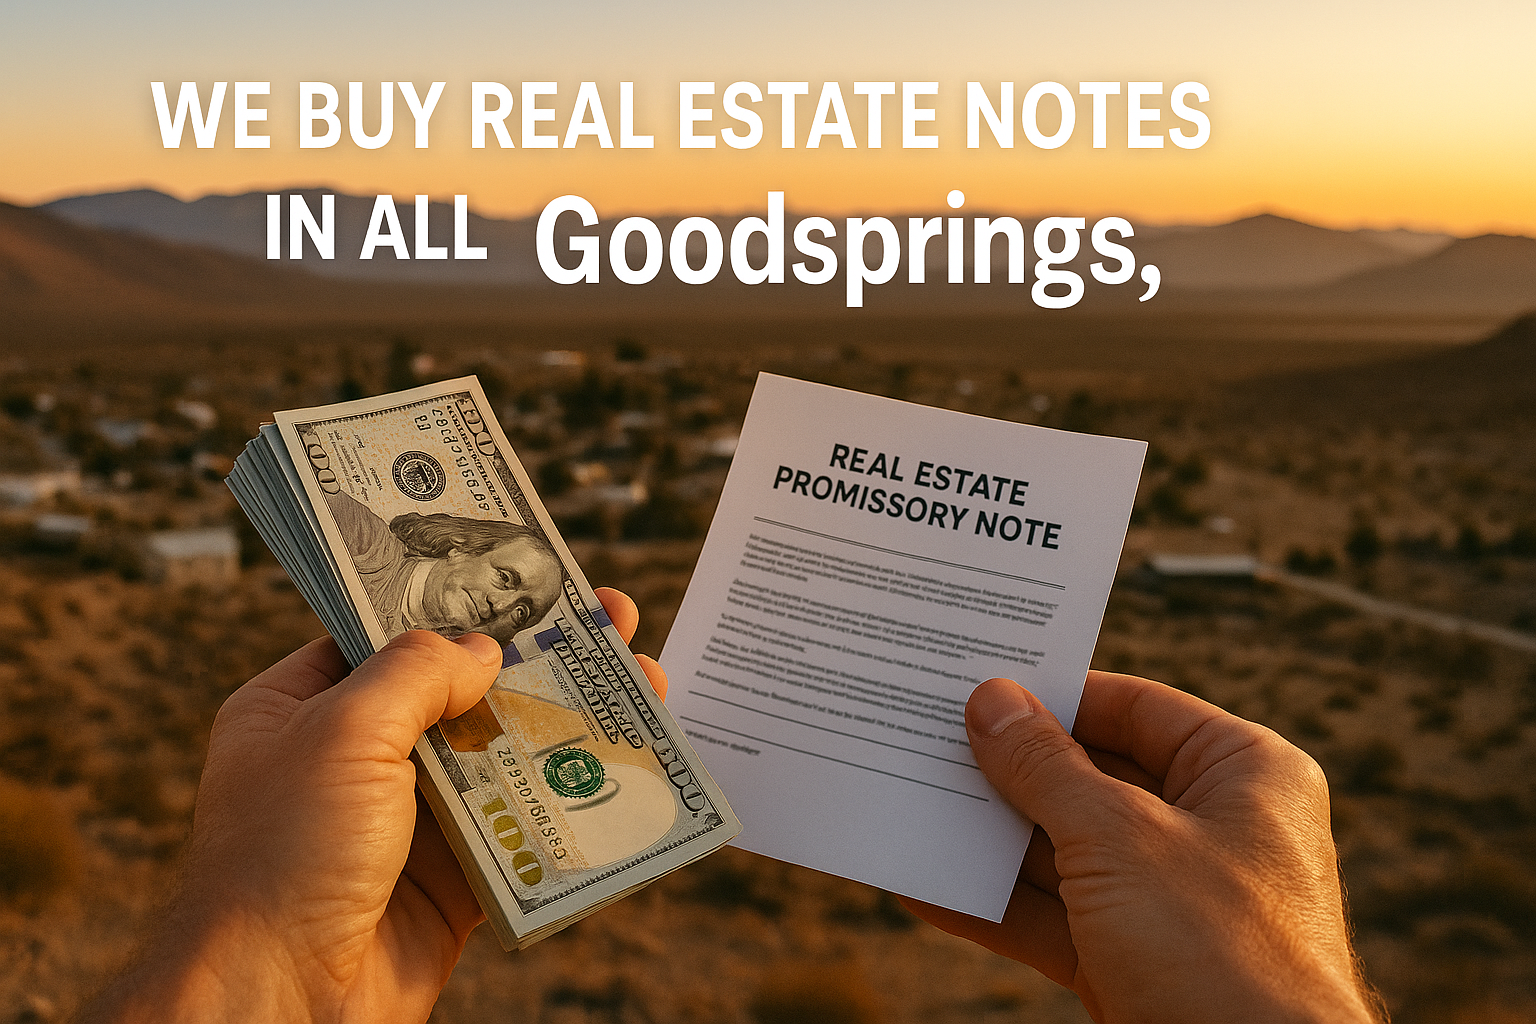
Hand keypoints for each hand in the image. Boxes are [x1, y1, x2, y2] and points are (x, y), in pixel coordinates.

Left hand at [81, 587, 665, 1023]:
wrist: (282, 1004)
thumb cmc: (285, 857)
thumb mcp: (341, 733)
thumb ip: (416, 672)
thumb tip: (485, 649)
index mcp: (299, 709)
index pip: (388, 636)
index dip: (461, 605)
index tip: (528, 579)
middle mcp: (353, 759)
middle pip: (462, 691)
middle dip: (539, 659)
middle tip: (614, 620)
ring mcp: (404, 821)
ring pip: (502, 756)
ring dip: (568, 725)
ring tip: (643, 685)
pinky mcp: (450, 880)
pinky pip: (521, 827)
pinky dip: (570, 801)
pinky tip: (622, 770)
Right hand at [900, 672, 1383, 1023]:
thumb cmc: (1218, 952)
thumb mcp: (1118, 839)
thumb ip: (1046, 769)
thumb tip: (991, 702)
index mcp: (1243, 773)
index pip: (1136, 708)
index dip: (1055, 696)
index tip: (979, 684)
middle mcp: (1212, 828)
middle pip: (1092, 777)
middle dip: (1009, 769)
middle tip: (927, 740)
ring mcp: (1172, 900)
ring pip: (1064, 849)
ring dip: (990, 837)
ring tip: (910, 803)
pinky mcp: (1137, 960)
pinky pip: (1056, 917)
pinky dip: (994, 904)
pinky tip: (925, 886)